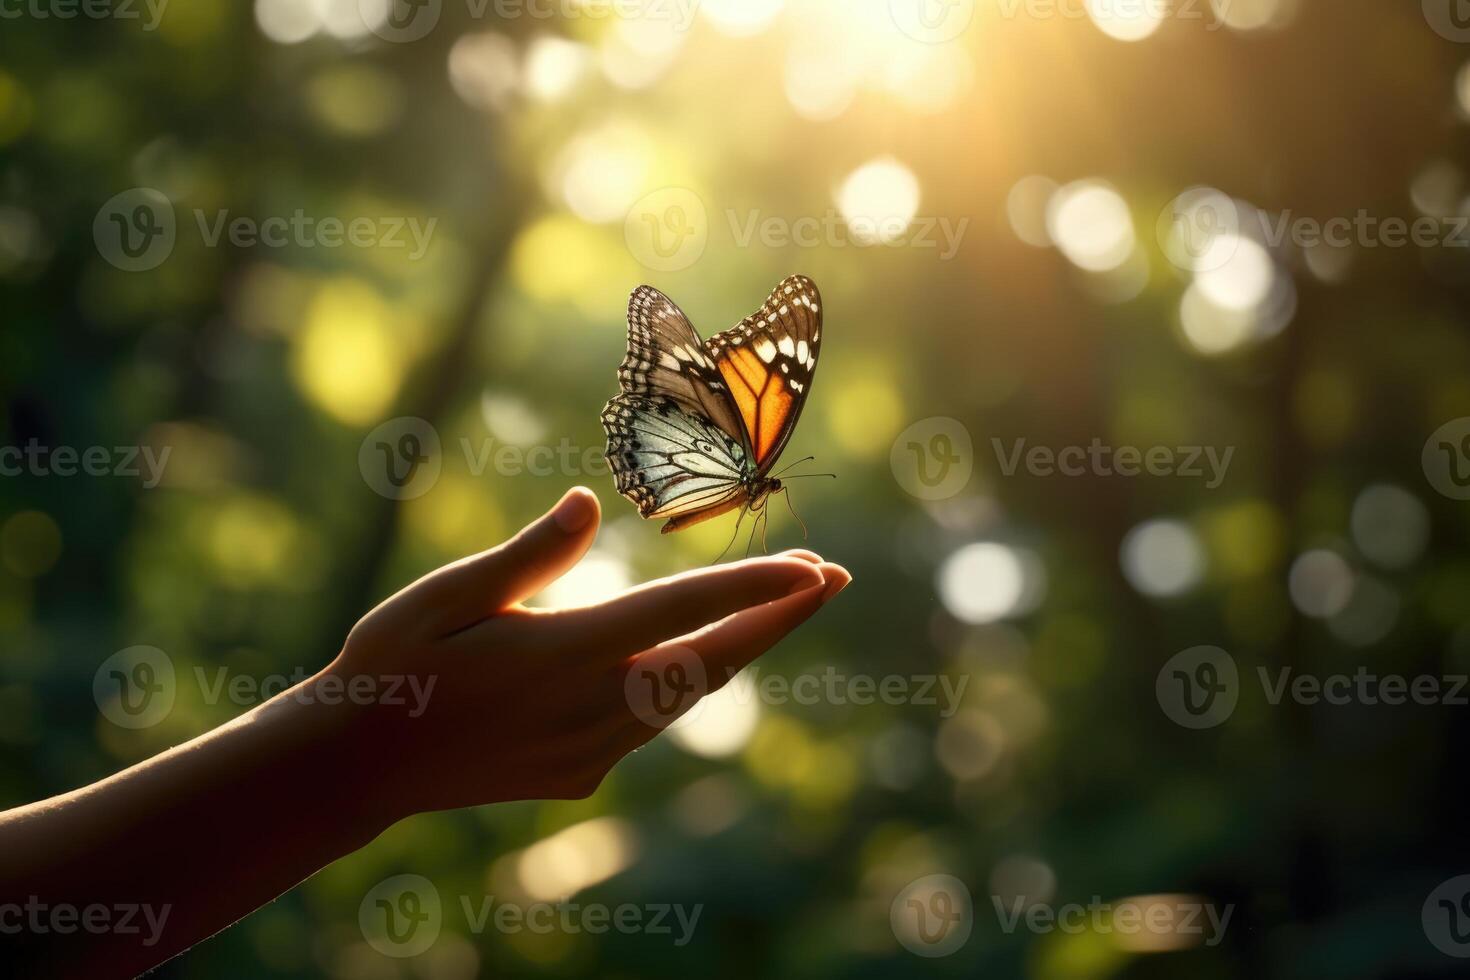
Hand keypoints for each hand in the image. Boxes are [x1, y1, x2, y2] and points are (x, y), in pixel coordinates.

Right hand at [325, 487, 848, 822]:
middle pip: (714, 660)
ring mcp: (590, 752)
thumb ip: (529, 554)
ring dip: (738, 647)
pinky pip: (649, 723)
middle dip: (780, 618)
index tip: (815, 568)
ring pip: (689, 694)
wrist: (358, 766)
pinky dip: (682, 682)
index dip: (756, 587)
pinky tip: (685, 653)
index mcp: (566, 652)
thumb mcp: (446, 595)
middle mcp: (592, 709)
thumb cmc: (396, 663)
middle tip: (834, 579)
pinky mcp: (579, 774)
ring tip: (780, 604)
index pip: (685, 611)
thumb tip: (591, 504)